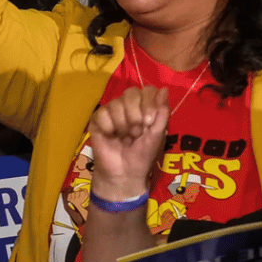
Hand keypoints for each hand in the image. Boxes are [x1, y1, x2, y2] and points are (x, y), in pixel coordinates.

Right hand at [89, 86, 169, 200]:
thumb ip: (162, 112)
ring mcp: (111, 111)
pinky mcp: (97, 119)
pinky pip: (102, 113)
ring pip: (116, 104)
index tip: (149, 122)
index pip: (147, 90)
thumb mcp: (158, 135)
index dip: (148, 103)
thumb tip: (164, 89)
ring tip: (124, 138)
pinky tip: (111, 136)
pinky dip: (109, 128)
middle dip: (135, 115)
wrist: (124, 173)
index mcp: (144, 107)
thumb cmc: (143, 155)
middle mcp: (127, 106)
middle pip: (131, 93)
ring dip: (123, 125)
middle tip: (136, 133)